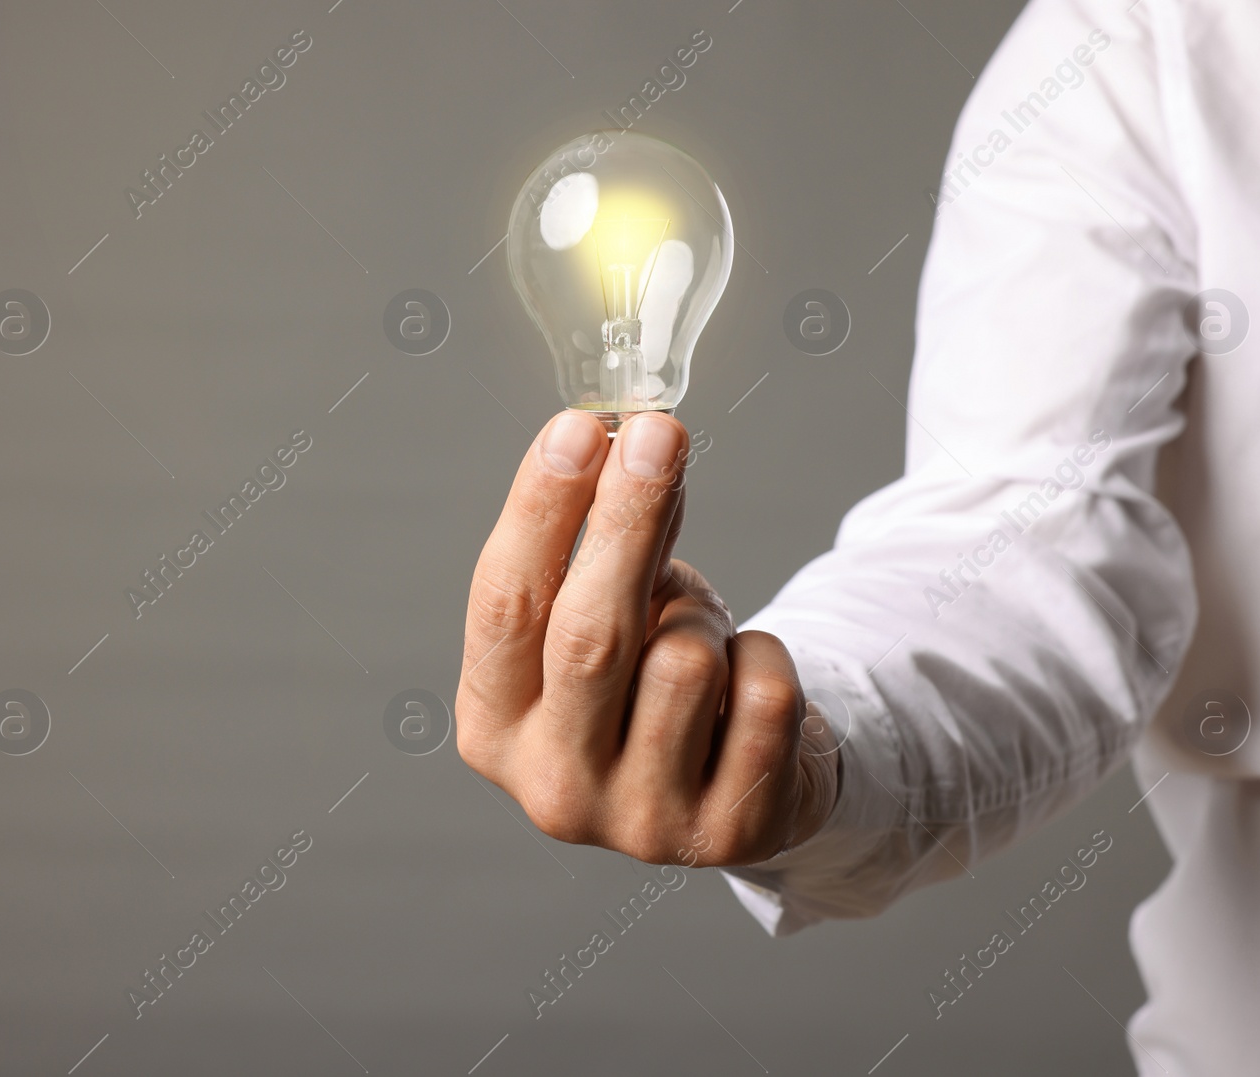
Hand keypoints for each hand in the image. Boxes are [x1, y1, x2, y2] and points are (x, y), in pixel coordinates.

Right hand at [456, 409, 839, 867]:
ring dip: (705, 617)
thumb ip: (604, 545)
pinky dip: (765, 657)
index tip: (580, 427)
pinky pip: (765, 694)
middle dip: (627, 519)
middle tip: (659, 435)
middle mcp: (553, 789)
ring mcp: (642, 822)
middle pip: (590, 634)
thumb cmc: (647, 682)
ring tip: (702, 636)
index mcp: (494, 727)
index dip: (542, 510)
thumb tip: (633, 442)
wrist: (734, 784)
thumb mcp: (608, 614)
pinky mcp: (730, 833)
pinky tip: (748, 680)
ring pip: (687, 661)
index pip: (506, 605)